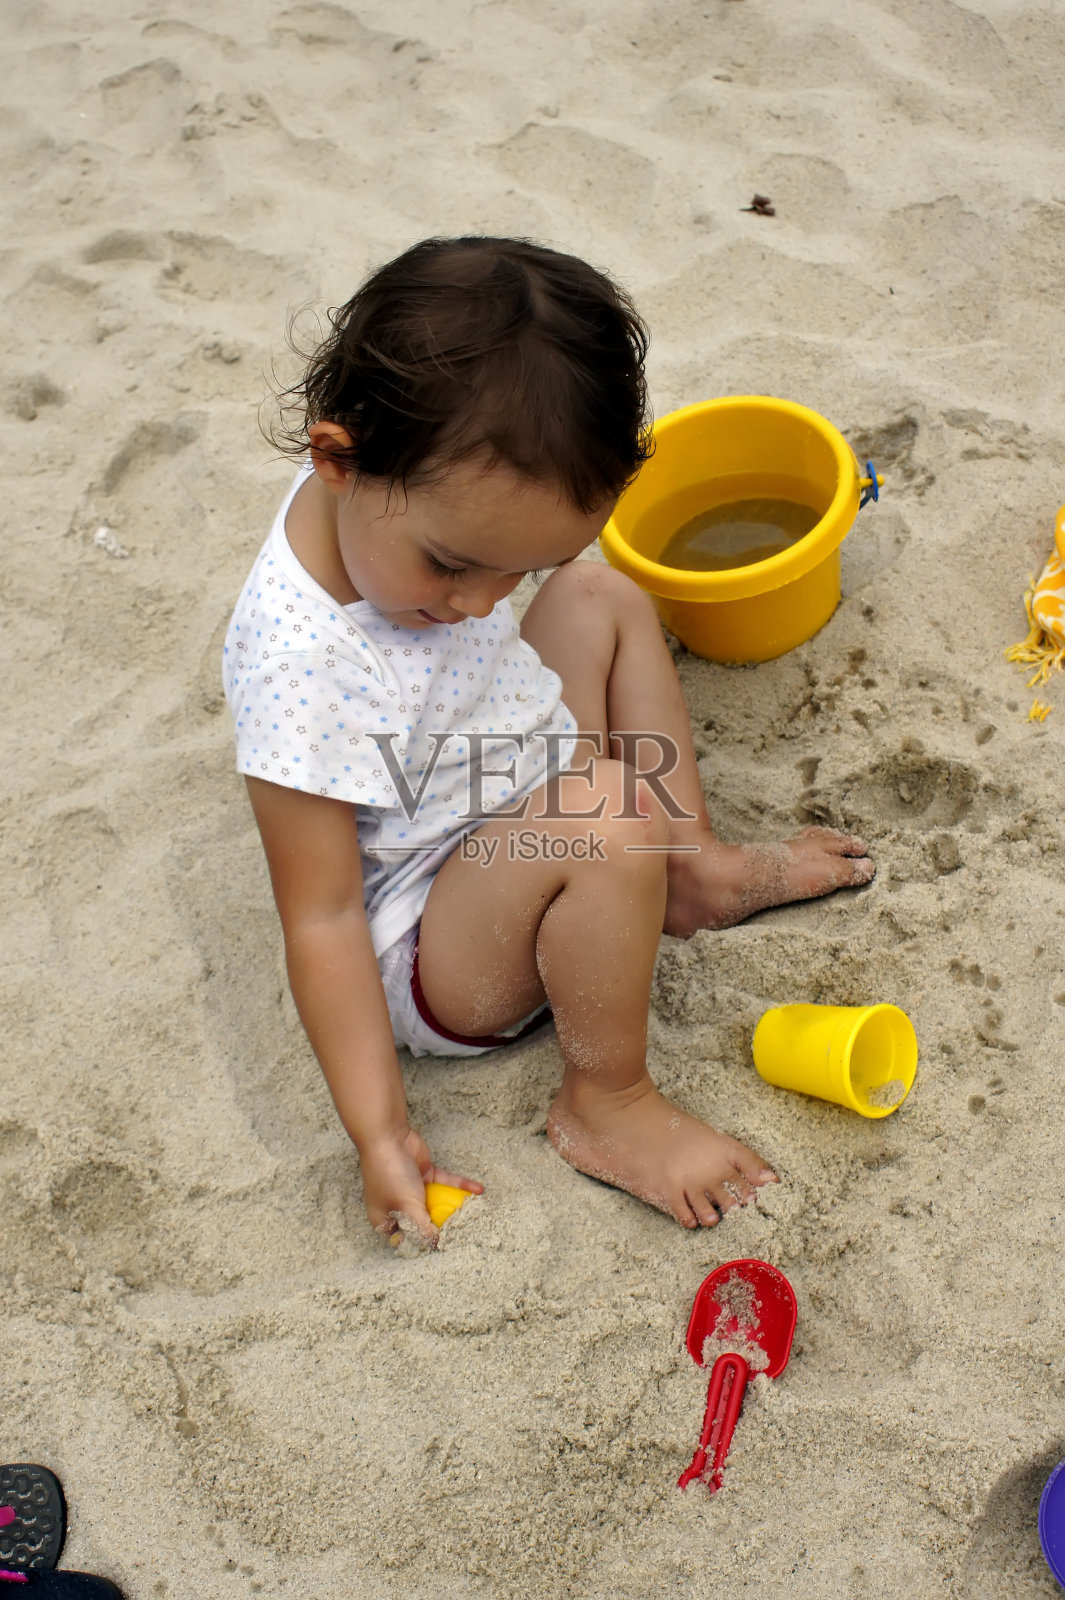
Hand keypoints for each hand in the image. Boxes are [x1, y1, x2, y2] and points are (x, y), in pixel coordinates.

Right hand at [360, 1125, 482, 1245]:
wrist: (389, 1136)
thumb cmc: (390, 1175)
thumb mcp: (407, 1207)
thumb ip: (422, 1228)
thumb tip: (436, 1244)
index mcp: (385, 1219)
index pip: (405, 1239)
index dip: (421, 1245)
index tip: (442, 1248)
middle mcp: (398, 1206)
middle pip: (424, 1222)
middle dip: (443, 1226)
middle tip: (464, 1231)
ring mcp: (413, 1190)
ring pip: (438, 1202)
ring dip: (455, 1205)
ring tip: (475, 1211)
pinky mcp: (426, 1174)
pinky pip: (445, 1183)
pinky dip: (460, 1186)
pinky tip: (477, 1189)